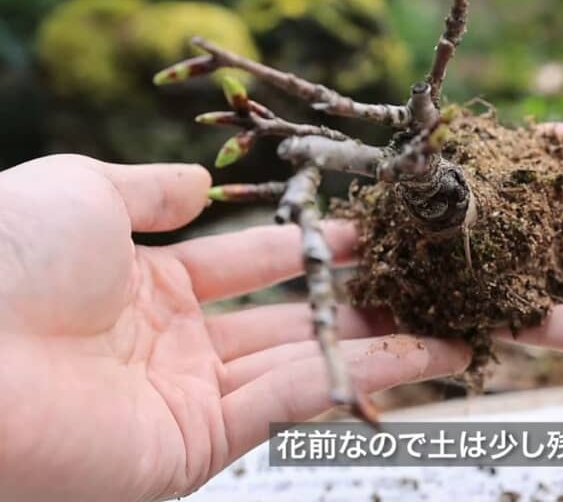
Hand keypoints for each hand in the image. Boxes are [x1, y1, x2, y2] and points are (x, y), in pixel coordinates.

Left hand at [0, 156, 468, 501]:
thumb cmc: (3, 261)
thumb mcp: (81, 192)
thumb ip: (148, 191)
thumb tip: (201, 181)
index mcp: (143, 284)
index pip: (252, 261)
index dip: (314, 243)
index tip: (374, 230)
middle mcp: (174, 344)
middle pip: (289, 317)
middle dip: (360, 300)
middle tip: (427, 283)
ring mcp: (189, 396)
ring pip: (306, 363)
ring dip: (382, 347)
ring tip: (454, 331)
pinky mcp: (198, 444)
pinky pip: (292, 402)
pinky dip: (359, 378)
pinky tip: (419, 357)